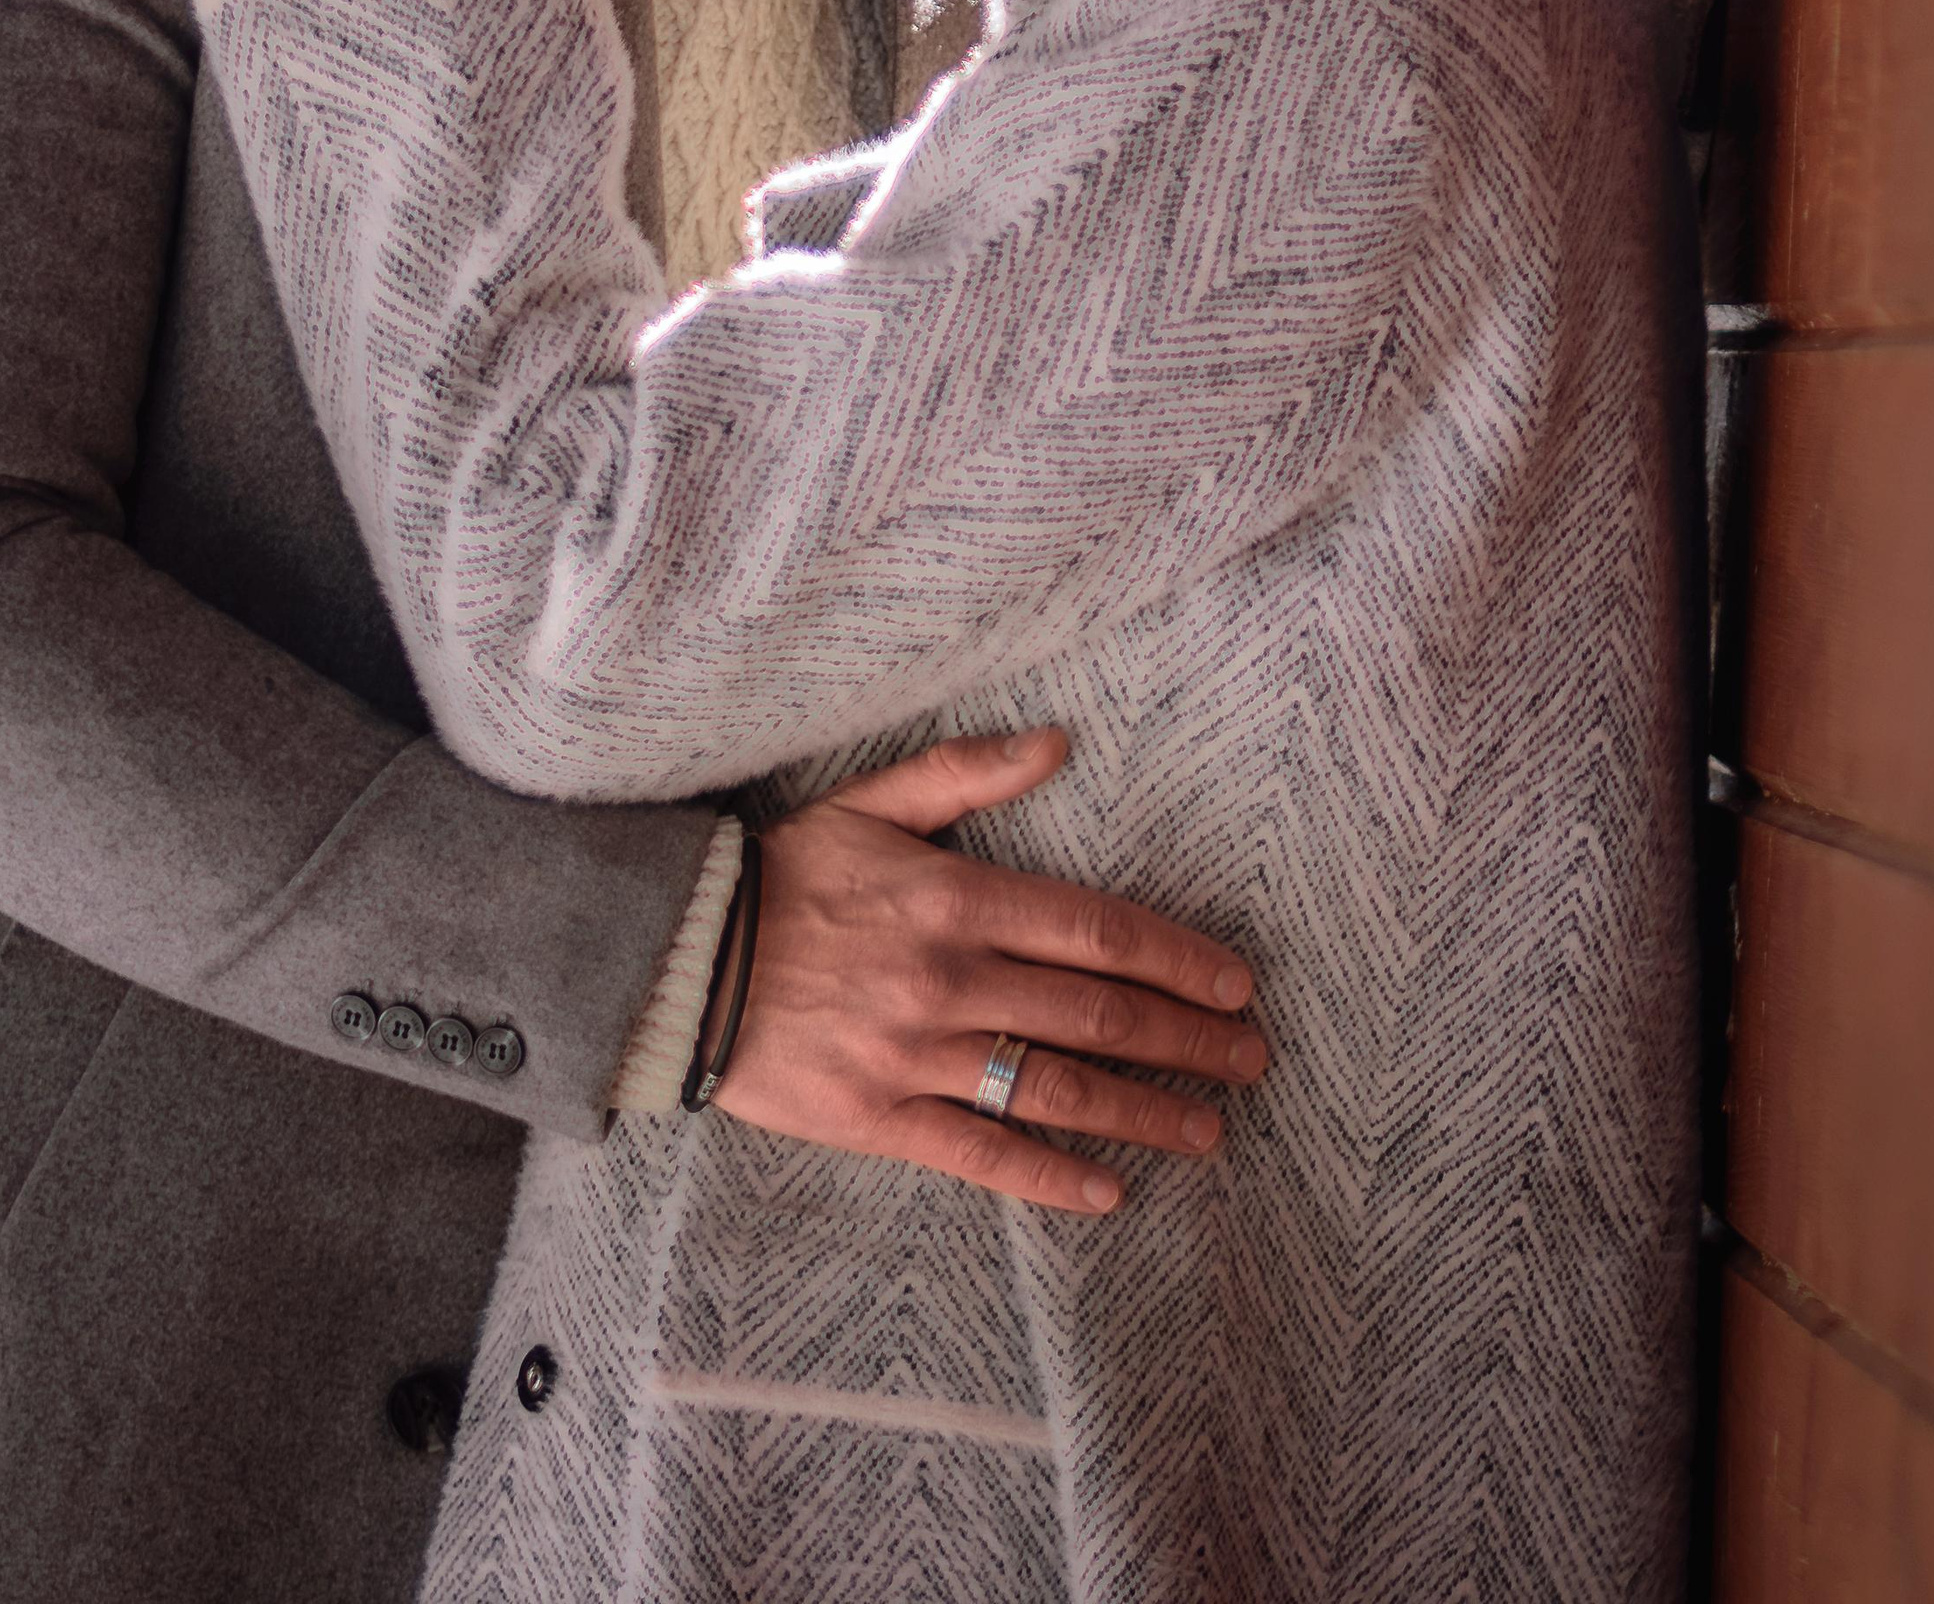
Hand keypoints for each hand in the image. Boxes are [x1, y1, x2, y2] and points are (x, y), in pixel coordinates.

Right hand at [716, 727, 1267, 1215]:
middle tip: (1252, 1060)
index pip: (1096, 931)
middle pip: (1096, 1015)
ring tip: (1209, 1132)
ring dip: (1144, 1114)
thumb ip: (967, 773)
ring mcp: (917, 1056)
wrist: (680, 959)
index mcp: (957, 897)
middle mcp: (950, 980)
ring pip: (1055, 1090)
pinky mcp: (880, 1119)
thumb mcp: (872, 801)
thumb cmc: (784, 874)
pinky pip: (981, 1154)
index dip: (1178, 959)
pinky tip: (1109, 1192)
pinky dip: (1050, 1177)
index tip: (1236, 983)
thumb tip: (1059, 742)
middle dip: (1186, 1041)